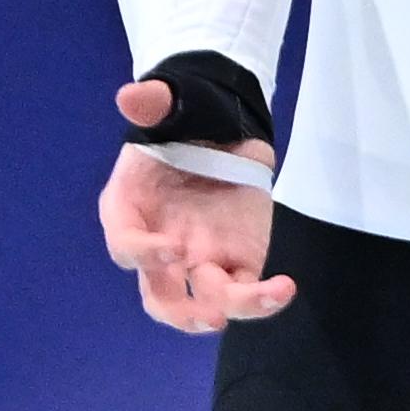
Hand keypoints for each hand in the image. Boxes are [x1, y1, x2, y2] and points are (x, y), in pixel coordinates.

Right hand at [99, 78, 296, 334]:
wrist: (222, 123)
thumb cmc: (185, 117)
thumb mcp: (169, 101)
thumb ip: (153, 102)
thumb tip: (132, 95)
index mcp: (130, 209)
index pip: (125, 243)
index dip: (143, 253)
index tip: (171, 247)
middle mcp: (159, 242)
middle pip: (158, 293)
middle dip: (176, 310)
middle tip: (203, 315)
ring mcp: (198, 256)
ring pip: (201, 301)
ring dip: (220, 312)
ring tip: (251, 306)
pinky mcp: (236, 259)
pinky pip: (243, 289)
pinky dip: (262, 299)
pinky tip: (283, 289)